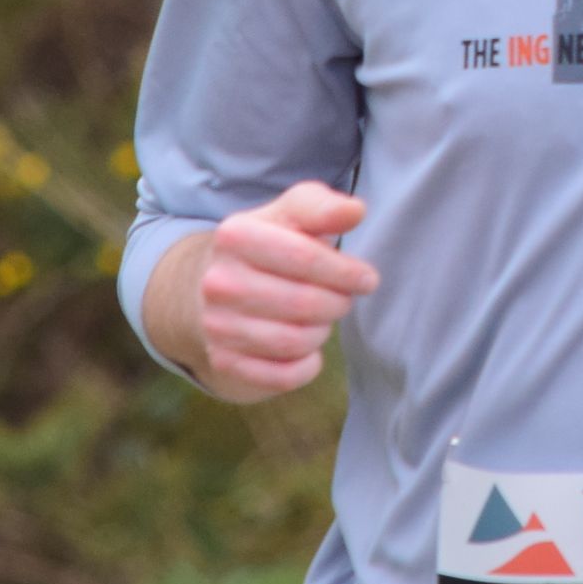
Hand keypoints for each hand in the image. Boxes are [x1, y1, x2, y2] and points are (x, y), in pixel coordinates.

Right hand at [192, 181, 377, 402]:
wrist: (215, 289)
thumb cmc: (269, 246)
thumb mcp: (291, 215)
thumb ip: (323, 208)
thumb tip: (356, 211)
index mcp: (235, 235)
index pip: (305, 257)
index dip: (346, 271)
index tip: (367, 279)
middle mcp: (218, 281)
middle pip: (304, 303)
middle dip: (336, 303)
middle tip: (342, 299)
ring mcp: (217, 325)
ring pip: (294, 341)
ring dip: (321, 332)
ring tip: (321, 319)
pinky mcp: (224, 361)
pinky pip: (282, 376)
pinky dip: (307, 366)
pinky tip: (309, 350)